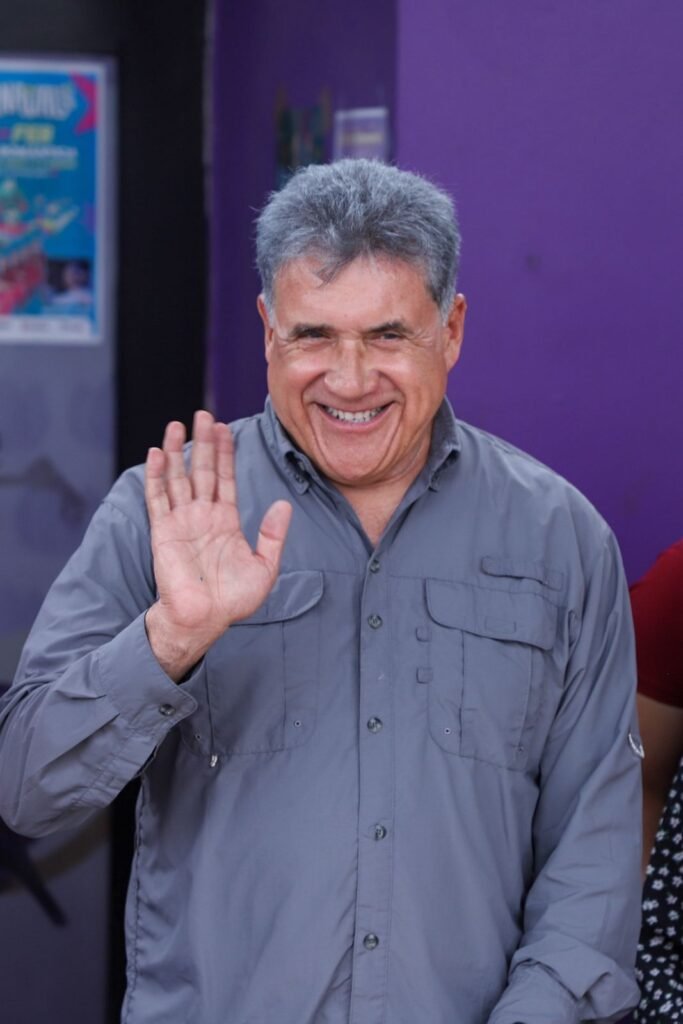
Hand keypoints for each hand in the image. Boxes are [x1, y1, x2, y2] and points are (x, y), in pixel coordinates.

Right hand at [144, 410, 291, 679]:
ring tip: (176, 424)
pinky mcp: (163, 531)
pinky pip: (158, 498)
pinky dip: (156, 476)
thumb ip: (273, 535)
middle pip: (202, 470)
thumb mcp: (265, 567)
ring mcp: (181, 521)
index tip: (226, 428)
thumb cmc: (233, 600)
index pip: (225, 478)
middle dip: (203, 442)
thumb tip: (283, 505)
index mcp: (225, 520)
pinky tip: (156, 453)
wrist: (205, 619)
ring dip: (176, 451)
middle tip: (203, 414)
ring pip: (178, 477)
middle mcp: (202, 515)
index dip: (226, 453)